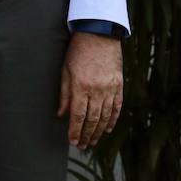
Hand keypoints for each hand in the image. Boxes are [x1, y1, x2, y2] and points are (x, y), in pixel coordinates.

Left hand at [57, 32, 122, 148]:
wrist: (99, 35)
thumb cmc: (77, 51)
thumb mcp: (65, 71)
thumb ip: (63, 94)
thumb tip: (61, 114)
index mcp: (81, 86)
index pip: (78, 115)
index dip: (75, 131)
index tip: (72, 141)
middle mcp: (97, 90)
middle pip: (92, 119)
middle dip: (87, 135)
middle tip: (82, 145)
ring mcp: (110, 88)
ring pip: (105, 116)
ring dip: (98, 131)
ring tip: (92, 141)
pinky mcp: (119, 85)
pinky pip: (117, 107)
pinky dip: (112, 120)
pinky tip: (107, 128)